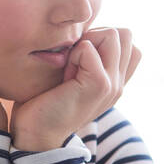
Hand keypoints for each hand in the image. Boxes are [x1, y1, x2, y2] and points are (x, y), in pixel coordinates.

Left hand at [9, 27, 141, 150]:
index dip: (100, 39)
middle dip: (94, 36)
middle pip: (124, 33)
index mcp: (115, 80)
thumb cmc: (44, 101)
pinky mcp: (100, 85)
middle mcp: (119, 82)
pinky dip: (73, 54)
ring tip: (68, 68)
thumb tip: (82, 31)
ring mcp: (113, 84)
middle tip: (72, 62)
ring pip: (113, 34)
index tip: (77, 60)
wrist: (35, 132)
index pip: (127, 41)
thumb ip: (85, 57)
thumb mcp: (70, 75)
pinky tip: (63, 75)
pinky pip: (89, 48)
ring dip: (84, 44)